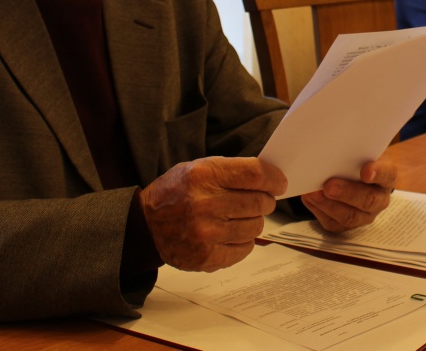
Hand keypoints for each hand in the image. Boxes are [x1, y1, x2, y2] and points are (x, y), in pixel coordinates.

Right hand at [140, 156, 286, 271]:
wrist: (146, 226)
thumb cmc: (176, 192)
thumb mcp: (197, 168)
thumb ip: (230, 171)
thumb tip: (269, 179)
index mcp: (203, 175)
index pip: (255, 174)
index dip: (274, 178)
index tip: (279, 183)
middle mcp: (205, 203)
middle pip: (259, 202)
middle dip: (265, 201)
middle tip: (259, 201)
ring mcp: (206, 233)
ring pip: (255, 227)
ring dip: (253, 222)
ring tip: (238, 218)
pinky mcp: (206, 256)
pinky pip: (245, 249)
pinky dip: (243, 241)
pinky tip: (229, 234)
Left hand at [300, 158, 395, 231]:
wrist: (348, 177)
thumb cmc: (354, 162)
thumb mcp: (358, 153)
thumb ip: (351, 152)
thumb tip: (331, 148)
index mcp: (386, 177)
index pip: (387, 174)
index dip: (378, 173)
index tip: (365, 171)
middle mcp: (379, 199)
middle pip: (368, 200)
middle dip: (347, 193)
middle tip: (329, 186)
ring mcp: (364, 215)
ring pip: (350, 216)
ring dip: (329, 205)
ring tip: (312, 193)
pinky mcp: (346, 225)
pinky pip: (333, 223)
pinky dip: (319, 210)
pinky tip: (309, 198)